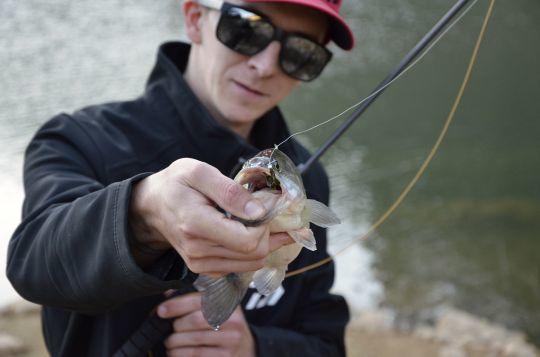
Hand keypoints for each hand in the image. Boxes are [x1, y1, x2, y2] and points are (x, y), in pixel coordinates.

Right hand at [129, 158, 291, 272]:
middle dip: (268, 233)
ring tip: (262, 221)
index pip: (247, 240)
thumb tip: (259, 211)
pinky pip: (241, 267)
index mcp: (196, 224)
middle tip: (266, 212)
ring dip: (264, 243)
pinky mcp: (205, 269)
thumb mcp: (200, 172)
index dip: (265, 225)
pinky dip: (252, 251)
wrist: (154, 205)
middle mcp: (197, 250)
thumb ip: (230, 191)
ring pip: (252, 263)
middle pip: (254, 254)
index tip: (263, 206)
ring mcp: (200, 264)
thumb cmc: (177, 183)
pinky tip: (250, 232)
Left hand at [158, 293, 255, 356]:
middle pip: (195, 321)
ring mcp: (231, 341)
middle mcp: (233, 321)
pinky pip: (198, 356)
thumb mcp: (218, 309)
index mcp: (228, 304)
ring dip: (175, 344)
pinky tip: (175, 353)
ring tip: (168, 343)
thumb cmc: (225, 325)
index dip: (177, 305)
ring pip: (195, 342)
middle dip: (175, 327)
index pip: (199, 301)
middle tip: (165, 330)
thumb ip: (196, 300)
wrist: (247, 348)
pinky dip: (181, 355)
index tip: (160, 310)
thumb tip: (168, 293)